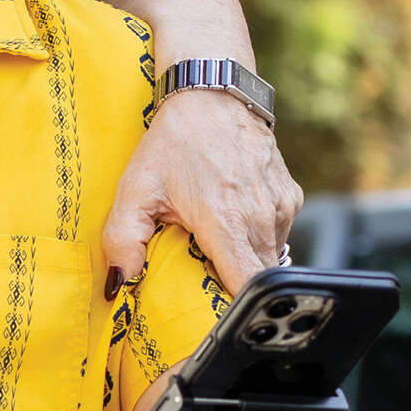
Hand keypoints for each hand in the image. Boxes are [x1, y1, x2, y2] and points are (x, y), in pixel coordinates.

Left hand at [100, 86, 300, 294]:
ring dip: (243, 260)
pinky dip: (255, 238)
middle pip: (257, 277)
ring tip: (213, 243)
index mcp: (225, 222)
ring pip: (268, 257)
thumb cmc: (174, 140)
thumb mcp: (136, 188)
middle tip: (202, 279)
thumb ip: (122, 239)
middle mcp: (261, 218)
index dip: (232, 309)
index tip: (212, 317)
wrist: (214, 94)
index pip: (246, 287)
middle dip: (232, 287)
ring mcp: (280, 207)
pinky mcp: (290, 198)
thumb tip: (119, 281)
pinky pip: (277, 235)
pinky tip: (230, 221)